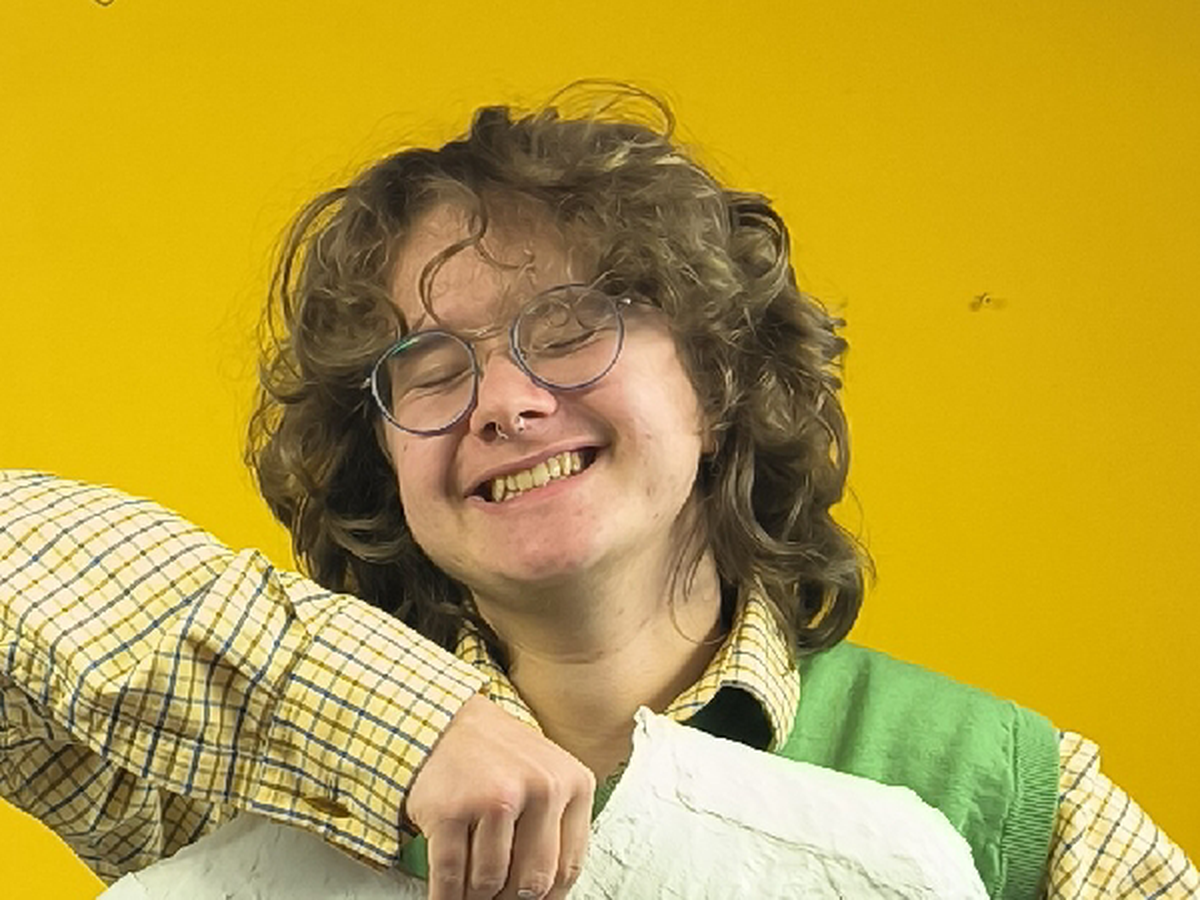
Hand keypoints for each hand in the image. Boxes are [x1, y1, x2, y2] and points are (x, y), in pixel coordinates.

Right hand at [406, 694, 594, 899]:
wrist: (448, 722)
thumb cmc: (500, 755)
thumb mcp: (548, 777)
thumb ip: (558, 828)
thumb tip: (546, 894)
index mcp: (573, 783)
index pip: (567, 868)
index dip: (546, 896)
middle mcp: (541, 788)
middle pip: (532, 881)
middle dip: (512, 898)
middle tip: (499, 897)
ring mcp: (496, 798)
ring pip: (489, 882)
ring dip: (477, 895)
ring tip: (472, 888)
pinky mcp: (451, 809)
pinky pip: (450, 876)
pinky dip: (446, 897)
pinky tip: (447, 897)